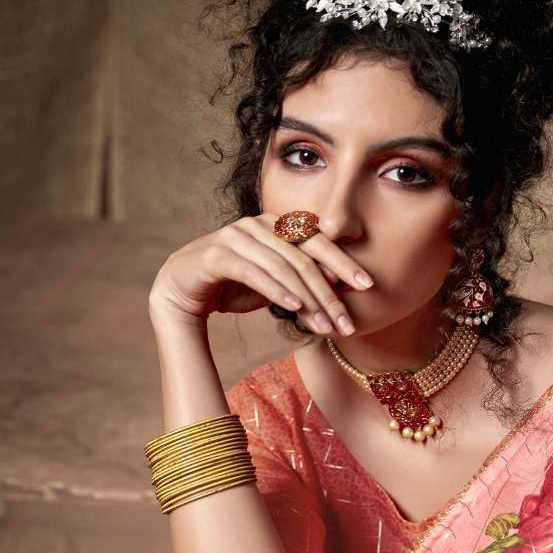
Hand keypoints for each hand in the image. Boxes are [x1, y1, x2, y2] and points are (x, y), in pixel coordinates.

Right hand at [147, 212, 372, 335]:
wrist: (183, 290)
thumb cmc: (233, 287)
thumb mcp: (275, 287)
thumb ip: (302, 288)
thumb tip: (338, 303)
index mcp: (276, 226)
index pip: (318, 242)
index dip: (344, 263)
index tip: (368, 286)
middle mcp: (259, 225)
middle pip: (304, 258)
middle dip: (329, 293)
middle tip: (348, 321)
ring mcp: (236, 236)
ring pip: (283, 268)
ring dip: (308, 300)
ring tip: (326, 327)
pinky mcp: (217, 255)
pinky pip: (254, 273)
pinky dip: (277, 291)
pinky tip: (296, 309)